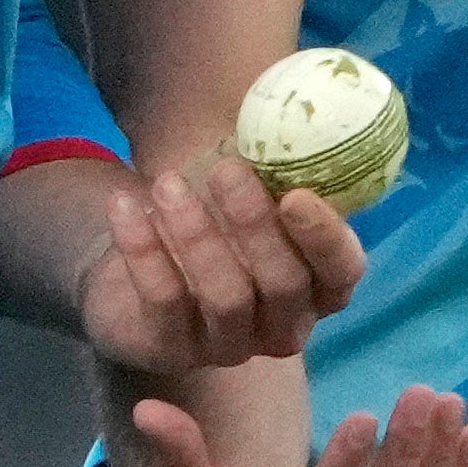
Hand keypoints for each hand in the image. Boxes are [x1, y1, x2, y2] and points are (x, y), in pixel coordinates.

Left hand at [75, 155, 367, 375]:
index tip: (294, 194)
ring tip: (167, 182)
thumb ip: (280, 166)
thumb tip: (290, 115)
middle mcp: (284, 325)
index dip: (324, 237)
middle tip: (224, 170)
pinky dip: (143, 249)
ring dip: (196, 234)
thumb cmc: (216, 216)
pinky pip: (163, 302)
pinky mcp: (173, 351)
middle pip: (283, 284)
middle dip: (253, 224)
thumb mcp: (253, 187)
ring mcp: (229, 346)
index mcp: (320, 286)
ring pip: (225, 298)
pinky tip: (124, 203)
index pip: (342, 271)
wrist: (141, 259)